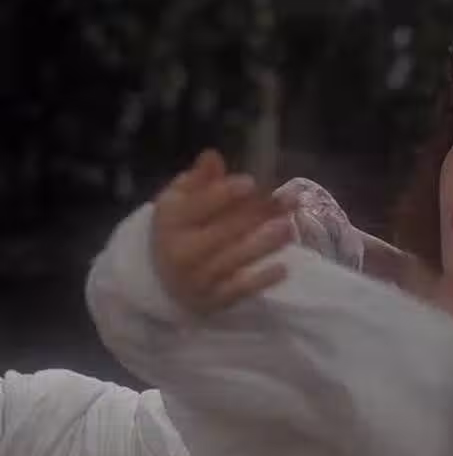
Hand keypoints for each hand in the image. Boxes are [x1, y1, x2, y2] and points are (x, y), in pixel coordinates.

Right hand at [152, 149, 295, 314]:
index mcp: (171, 220)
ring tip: (288, 229)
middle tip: (288, 202)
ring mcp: (197, 278)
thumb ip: (198, 179)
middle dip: (257, 215)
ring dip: (264, 244)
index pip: (198, 206)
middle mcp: (181, 251)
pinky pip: (240, 290)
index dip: (224, 194)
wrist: (160, 280)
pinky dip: (261, 280)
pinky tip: (282, 267)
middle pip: (223, 231)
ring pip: (234, 259)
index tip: (251, 183)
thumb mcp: (180, 201)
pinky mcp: (213, 300)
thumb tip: (212, 156)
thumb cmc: (179, 230)